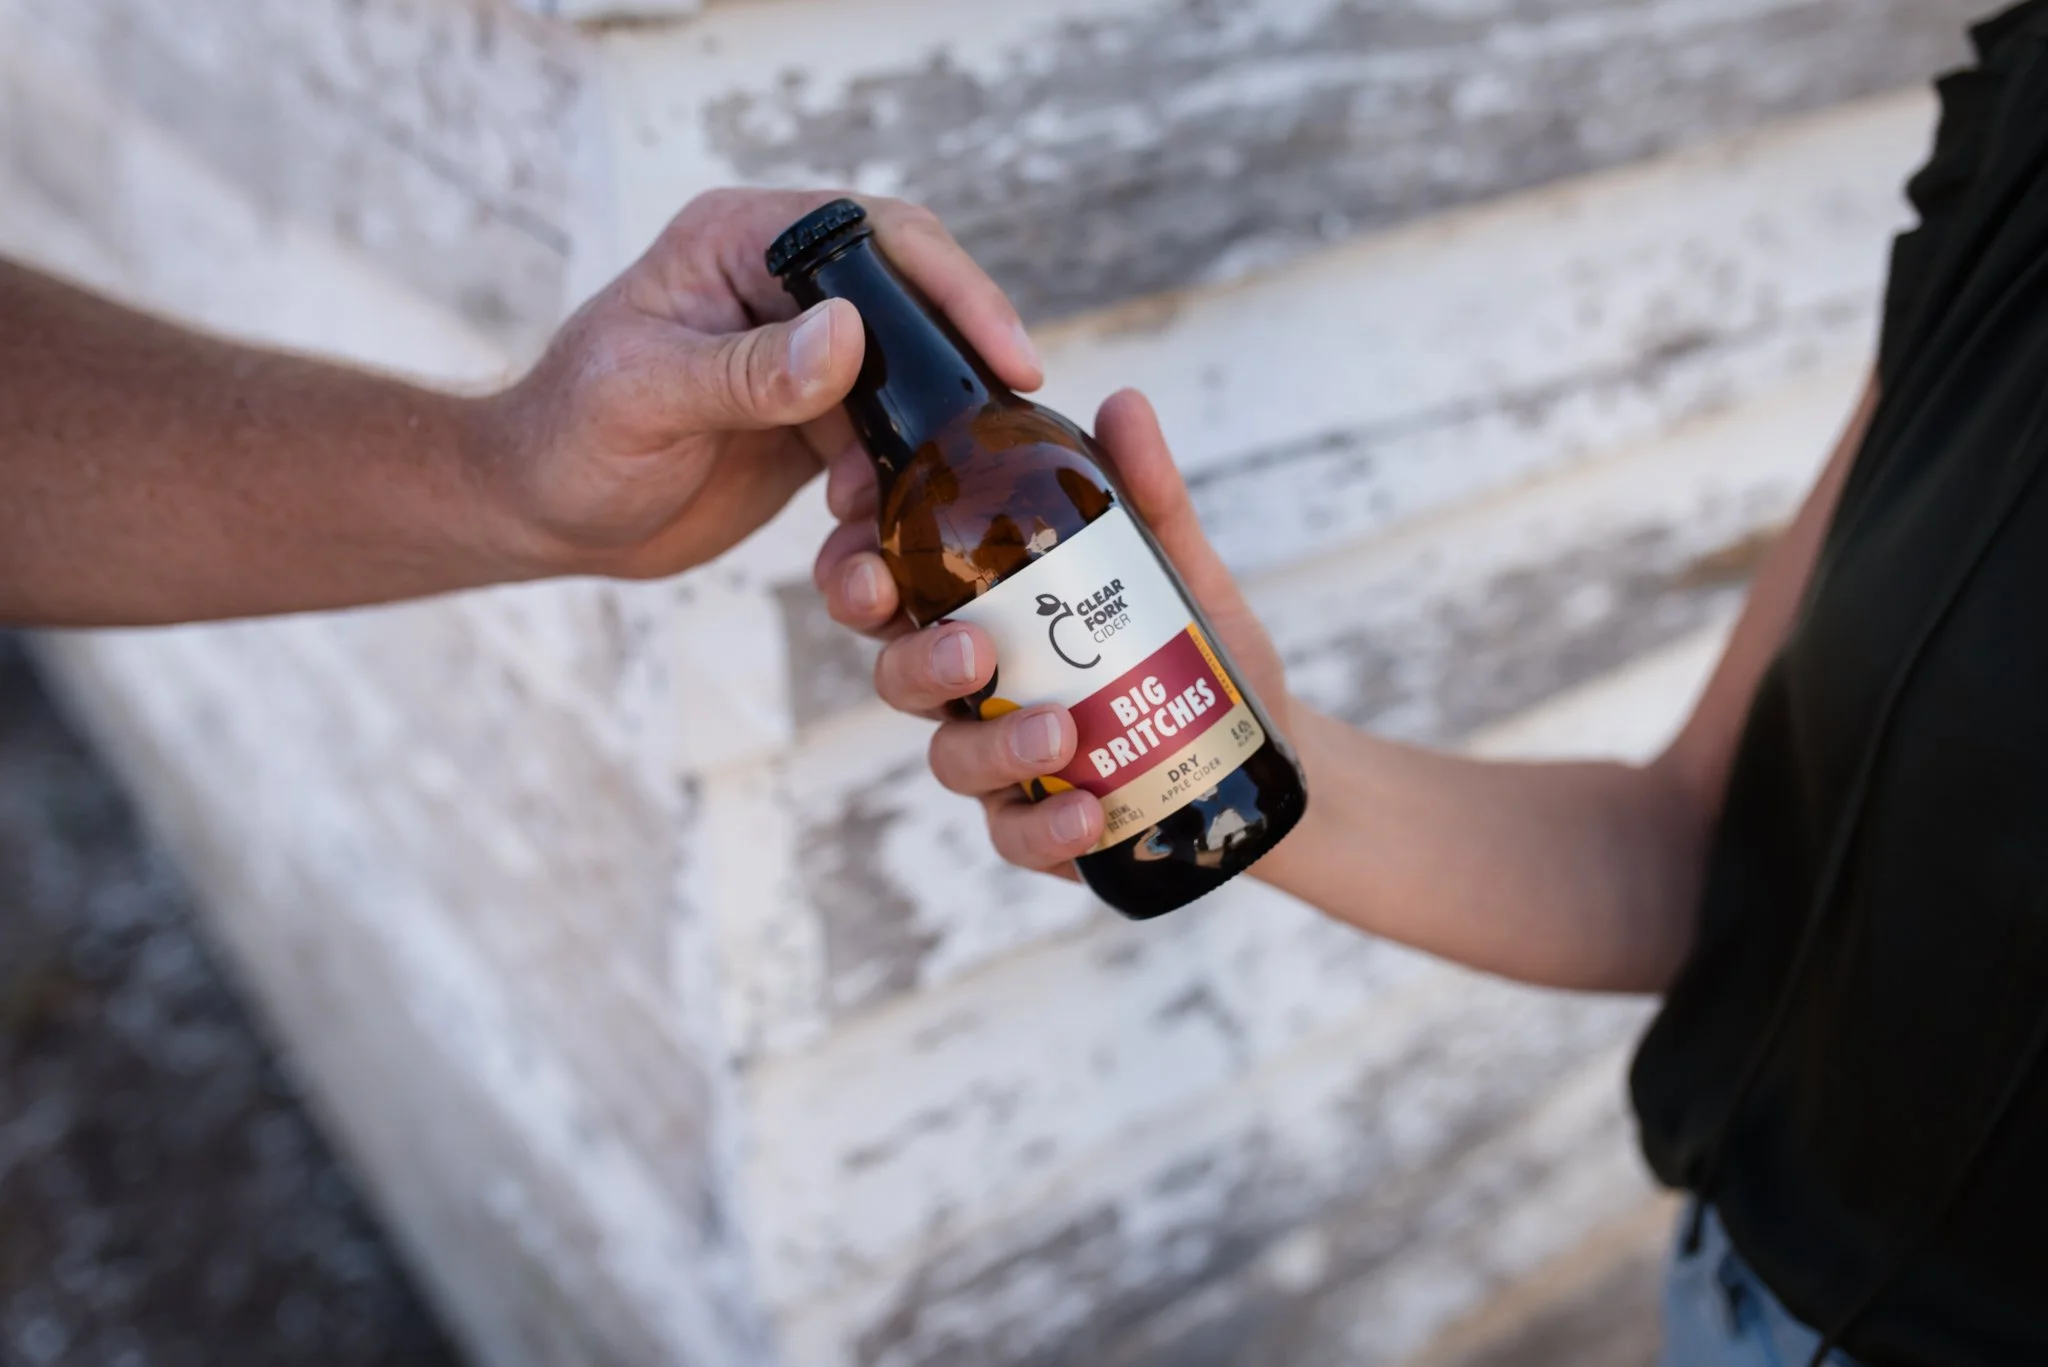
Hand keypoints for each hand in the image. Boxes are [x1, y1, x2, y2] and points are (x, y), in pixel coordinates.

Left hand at [474, 189, 1041, 578]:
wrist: (540, 514)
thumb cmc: (566, 438)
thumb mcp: (644, 398)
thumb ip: (744, 371)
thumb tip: (846, 337)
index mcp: (741, 243)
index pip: (879, 238)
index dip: (955, 290)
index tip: (1007, 357)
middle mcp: (783, 289)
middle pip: (915, 309)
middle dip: (957, 377)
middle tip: (1001, 442)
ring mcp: (803, 357)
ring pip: (908, 389)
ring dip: (916, 456)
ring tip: (894, 514)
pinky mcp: (814, 424)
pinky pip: (884, 449)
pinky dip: (888, 495)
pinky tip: (865, 537)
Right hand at [815, 389, 1289, 876]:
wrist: (1246, 749)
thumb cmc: (1185, 646)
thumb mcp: (1173, 562)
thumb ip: (1145, 493)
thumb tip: (1123, 404)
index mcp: (975, 607)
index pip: (886, 577)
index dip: (854, 553)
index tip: (861, 516)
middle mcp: (970, 685)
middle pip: (895, 670)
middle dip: (914, 657)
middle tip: (971, 649)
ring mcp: (996, 758)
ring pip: (948, 756)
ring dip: (994, 746)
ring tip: (1062, 731)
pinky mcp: (1035, 824)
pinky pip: (1012, 834)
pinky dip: (1044, 829)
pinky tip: (1086, 812)